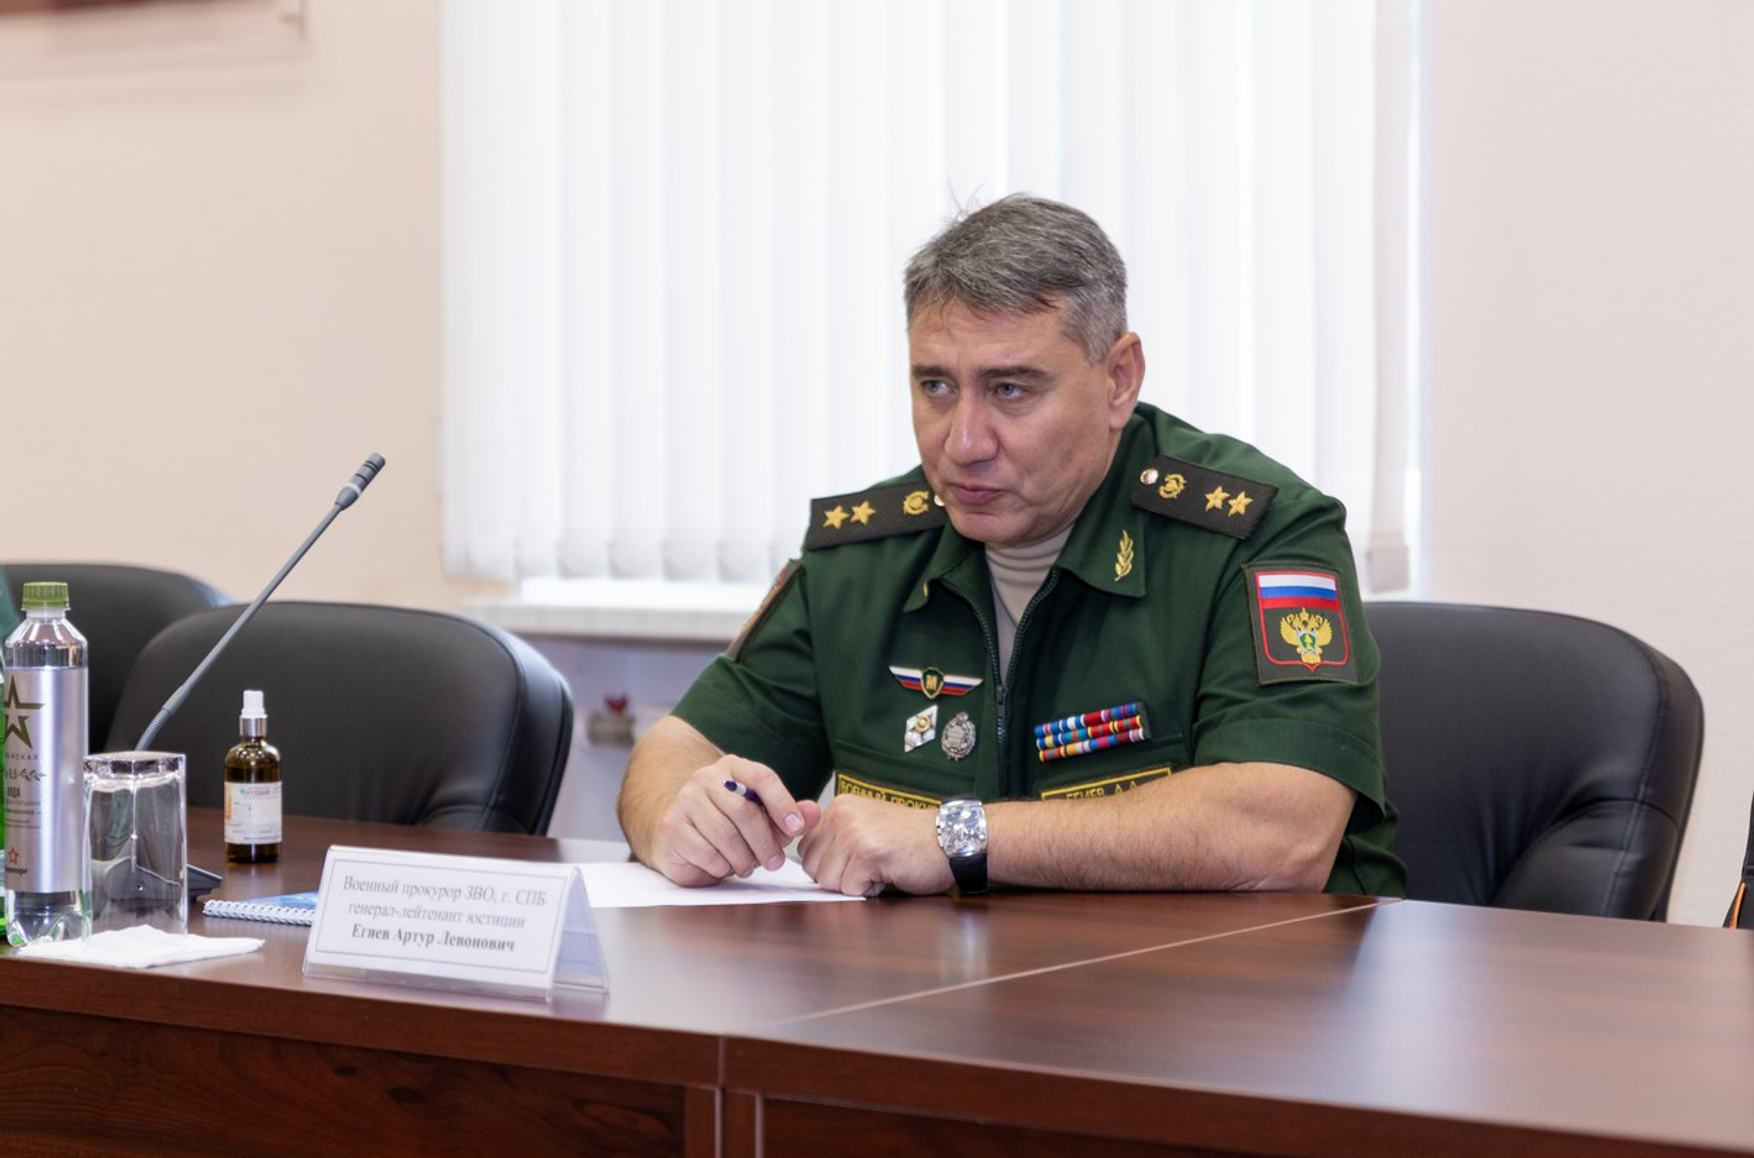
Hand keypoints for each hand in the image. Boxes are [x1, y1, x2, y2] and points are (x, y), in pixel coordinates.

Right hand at [649, 756, 820, 886]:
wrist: (679, 835)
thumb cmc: (727, 825)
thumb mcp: (763, 818)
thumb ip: (790, 815)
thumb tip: (814, 813)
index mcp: (733, 768)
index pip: (762, 777)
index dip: (783, 804)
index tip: (797, 828)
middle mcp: (706, 778)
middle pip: (746, 811)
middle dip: (765, 842)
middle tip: (774, 862)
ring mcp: (685, 800)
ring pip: (725, 834)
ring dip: (743, 859)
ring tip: (748, 866)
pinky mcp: (672, 826)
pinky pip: (705, 852)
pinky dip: (721, 866)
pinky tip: (723, 866)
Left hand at [798, 794, 952, 896]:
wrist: (951, 839)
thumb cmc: (912, 839)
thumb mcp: (867, 826)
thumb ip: (836, 838)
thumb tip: (805, 862)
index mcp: (839, 806)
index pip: (805, 850)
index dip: (829, 866)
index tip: (855, 861)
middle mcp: (842, 815)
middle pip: (812, 868)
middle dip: (839, 877)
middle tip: (870, 865)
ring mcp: (855, 833)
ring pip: (828, 881)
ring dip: (855, 885)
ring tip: (880, 868)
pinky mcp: (868, 853)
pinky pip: (850, 889)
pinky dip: (870, 890)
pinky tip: (889, 873)